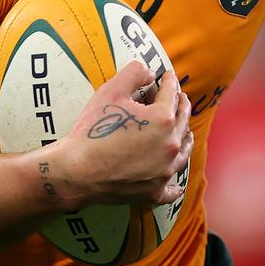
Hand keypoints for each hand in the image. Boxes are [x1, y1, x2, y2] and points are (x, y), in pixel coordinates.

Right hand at [57, 61, 192, 208]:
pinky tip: (177, 185)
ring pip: (183, 153)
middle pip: (183, 121)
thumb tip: (150, 73)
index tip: (168, 76)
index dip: (169, 82)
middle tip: (181, 99)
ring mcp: (164, 171)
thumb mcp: (111, 91)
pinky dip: (175, 186)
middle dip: (182, 106)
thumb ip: (134, 73)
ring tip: (187, 133)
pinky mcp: (153, 192)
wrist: (77, 171)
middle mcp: (169, 145)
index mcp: (163, 119)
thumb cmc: (93, 130)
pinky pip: (171, 190)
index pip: (171, 94)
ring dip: (186, 139)